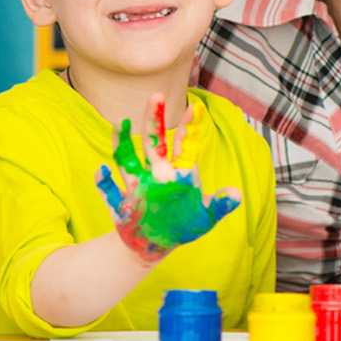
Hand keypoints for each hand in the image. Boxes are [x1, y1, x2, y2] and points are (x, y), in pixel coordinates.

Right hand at [95, 93, 240, 262]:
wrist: (154, 246)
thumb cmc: (182, 226)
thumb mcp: (205, 218)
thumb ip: (219, 205)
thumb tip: (238, 195)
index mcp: (179, 173)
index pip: (184, 145)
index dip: (189, 127)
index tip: (196, 107)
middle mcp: (156, 173)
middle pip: (153, 142)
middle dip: (154, 120)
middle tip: (156, 95)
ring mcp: (137, 186)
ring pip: (126, 158)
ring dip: (121, 141)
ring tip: (118, 120)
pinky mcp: (121, 203)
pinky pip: (109, 189)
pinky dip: (104, 181)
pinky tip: (102, 170)